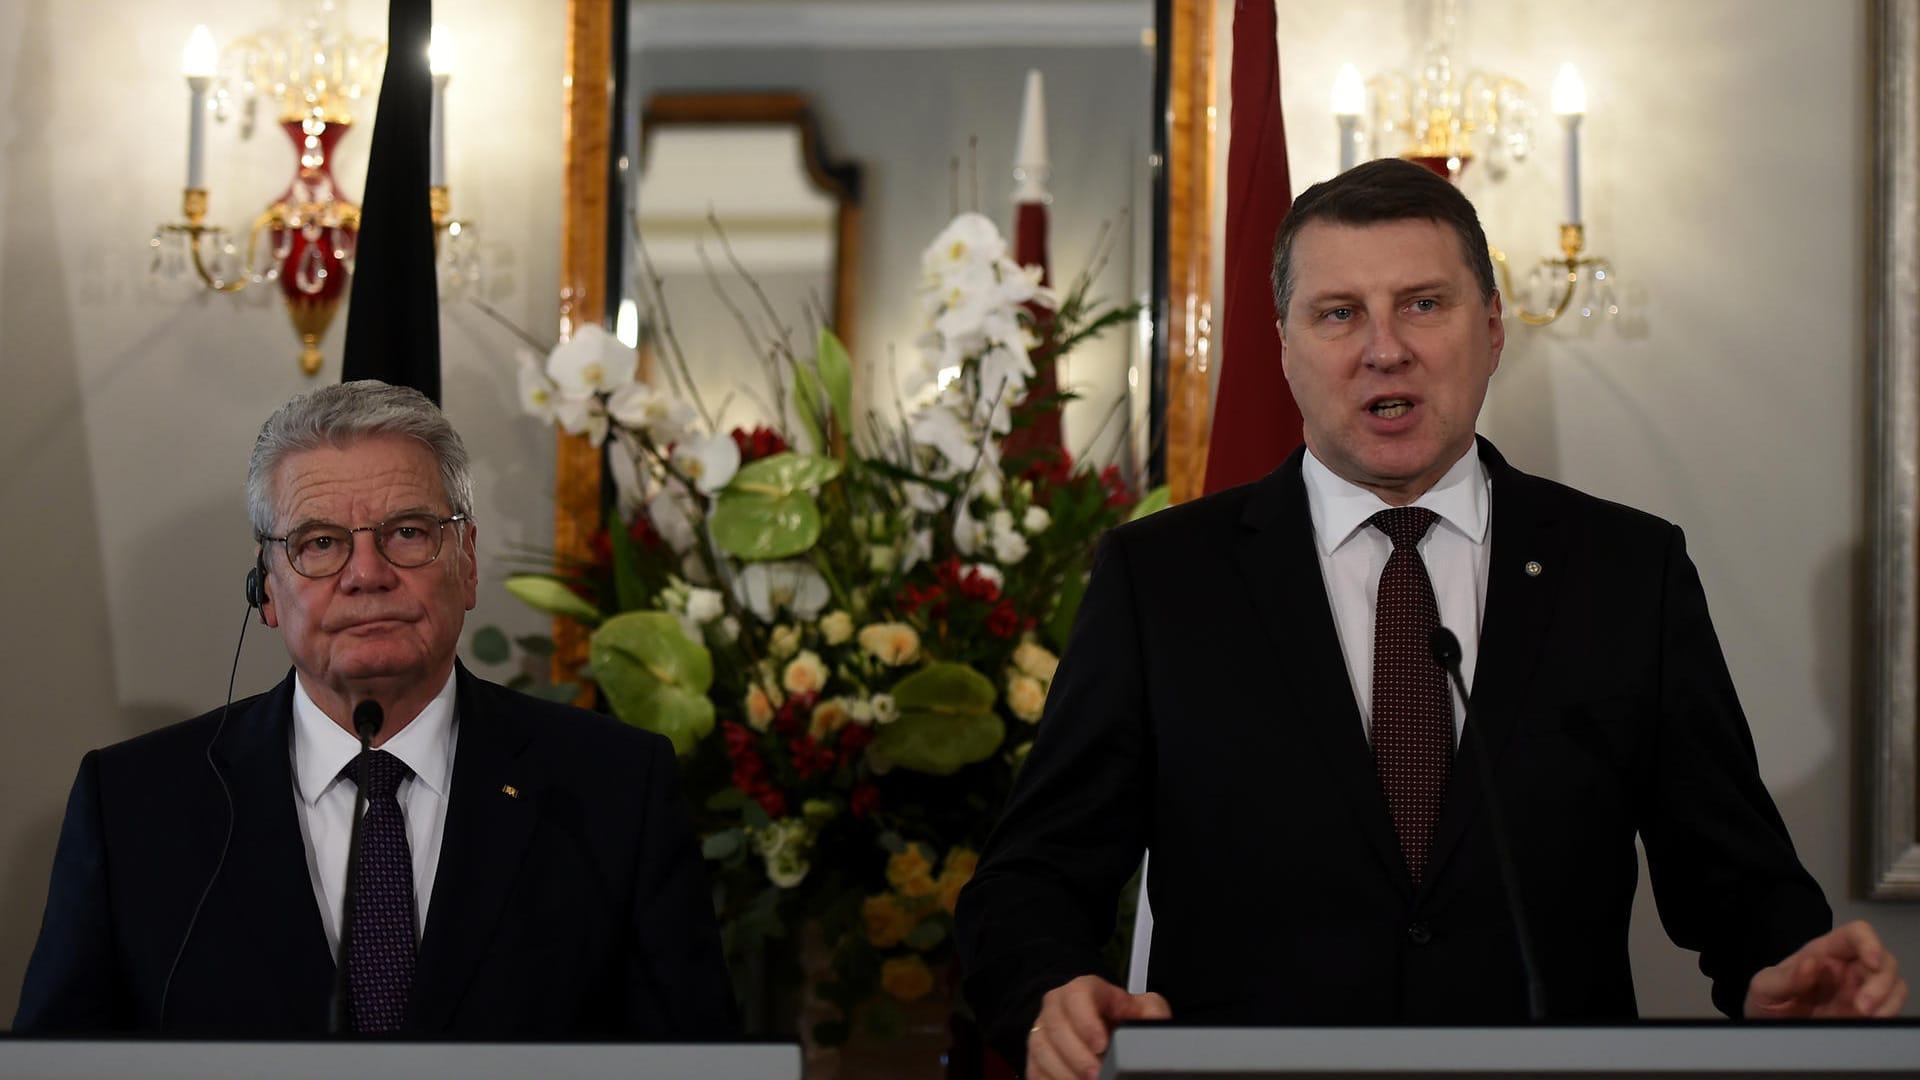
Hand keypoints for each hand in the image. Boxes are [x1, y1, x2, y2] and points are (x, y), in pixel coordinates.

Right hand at [1025, 974, 1171, 1079]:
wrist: (1096, 1026)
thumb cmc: (1118, 1017)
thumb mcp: (1142, 1007)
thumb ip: (1151, 1012)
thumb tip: (1157, 1026)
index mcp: (1081, 990)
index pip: (1076, 996)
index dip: (1086, 1021)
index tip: (1102, 1044)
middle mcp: (1055, 1008)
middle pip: (1057, 1028)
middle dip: (1078, 1056)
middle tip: (1098, 1075)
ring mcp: (1042, 1032)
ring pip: (1042, 1051)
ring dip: (1065, 1072)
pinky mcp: (1035, 1058)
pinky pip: (1035, 1071)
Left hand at [1744, 920, 1907, 1017]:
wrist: (1769, 1031)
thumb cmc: (1766, 1001)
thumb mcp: (1765, 988)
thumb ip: (1785, 978)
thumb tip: (1812, 963)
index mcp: (1823, 952)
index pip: (1855, 934)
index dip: (1869, 942)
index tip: (1872, 961)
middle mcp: (1847, 967)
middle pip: (1883, 961)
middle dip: (1881, 982)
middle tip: (1863, 1008)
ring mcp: (1860, 991)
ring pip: (1893, 984)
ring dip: (1888, 1000)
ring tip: (1868, 1018)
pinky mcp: (1866, 1014)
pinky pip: (1890, 1007)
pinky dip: (1889, 1014)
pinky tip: (1873, 1024)